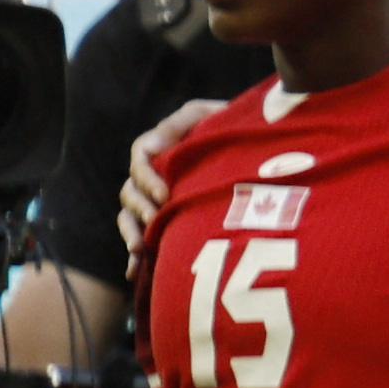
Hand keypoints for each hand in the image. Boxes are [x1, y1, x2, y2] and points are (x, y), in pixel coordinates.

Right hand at [119, 95, 228, 275]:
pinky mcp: (165, 222)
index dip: (148, 175)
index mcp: (164, 145)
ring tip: (139, 248)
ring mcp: (157, 199)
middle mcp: (155, 173)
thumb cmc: (240, 128)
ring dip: (132, 231)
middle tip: (157, 222)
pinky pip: (142, 238)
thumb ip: (198, 116)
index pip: (142, 155)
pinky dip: (137, 255)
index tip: (166, 193)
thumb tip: (173, 130)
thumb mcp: (219, 115)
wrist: (258, 153)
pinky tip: (134, 273)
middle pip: (132, 189)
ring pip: (130, 215)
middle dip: (141, 207)